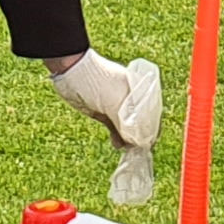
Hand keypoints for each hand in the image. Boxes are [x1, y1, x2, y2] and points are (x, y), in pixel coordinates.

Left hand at [49, 53, 163, 204]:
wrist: (69, 68)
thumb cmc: (96, 80)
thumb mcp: (114, 102)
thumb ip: (127, 123)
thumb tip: (137, 144)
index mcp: (142, 92)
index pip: (153, 117)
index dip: (151, 133)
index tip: (147, 148)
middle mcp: (133, 100)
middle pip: (143, 124)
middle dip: (141, 139)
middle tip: (137, 154)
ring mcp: (119, 106)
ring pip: (129, 128)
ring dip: (129, 141)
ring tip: (127, 152)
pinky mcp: (106, 112)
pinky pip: (117, 128)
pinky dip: (119, 138)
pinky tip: (118, 146)